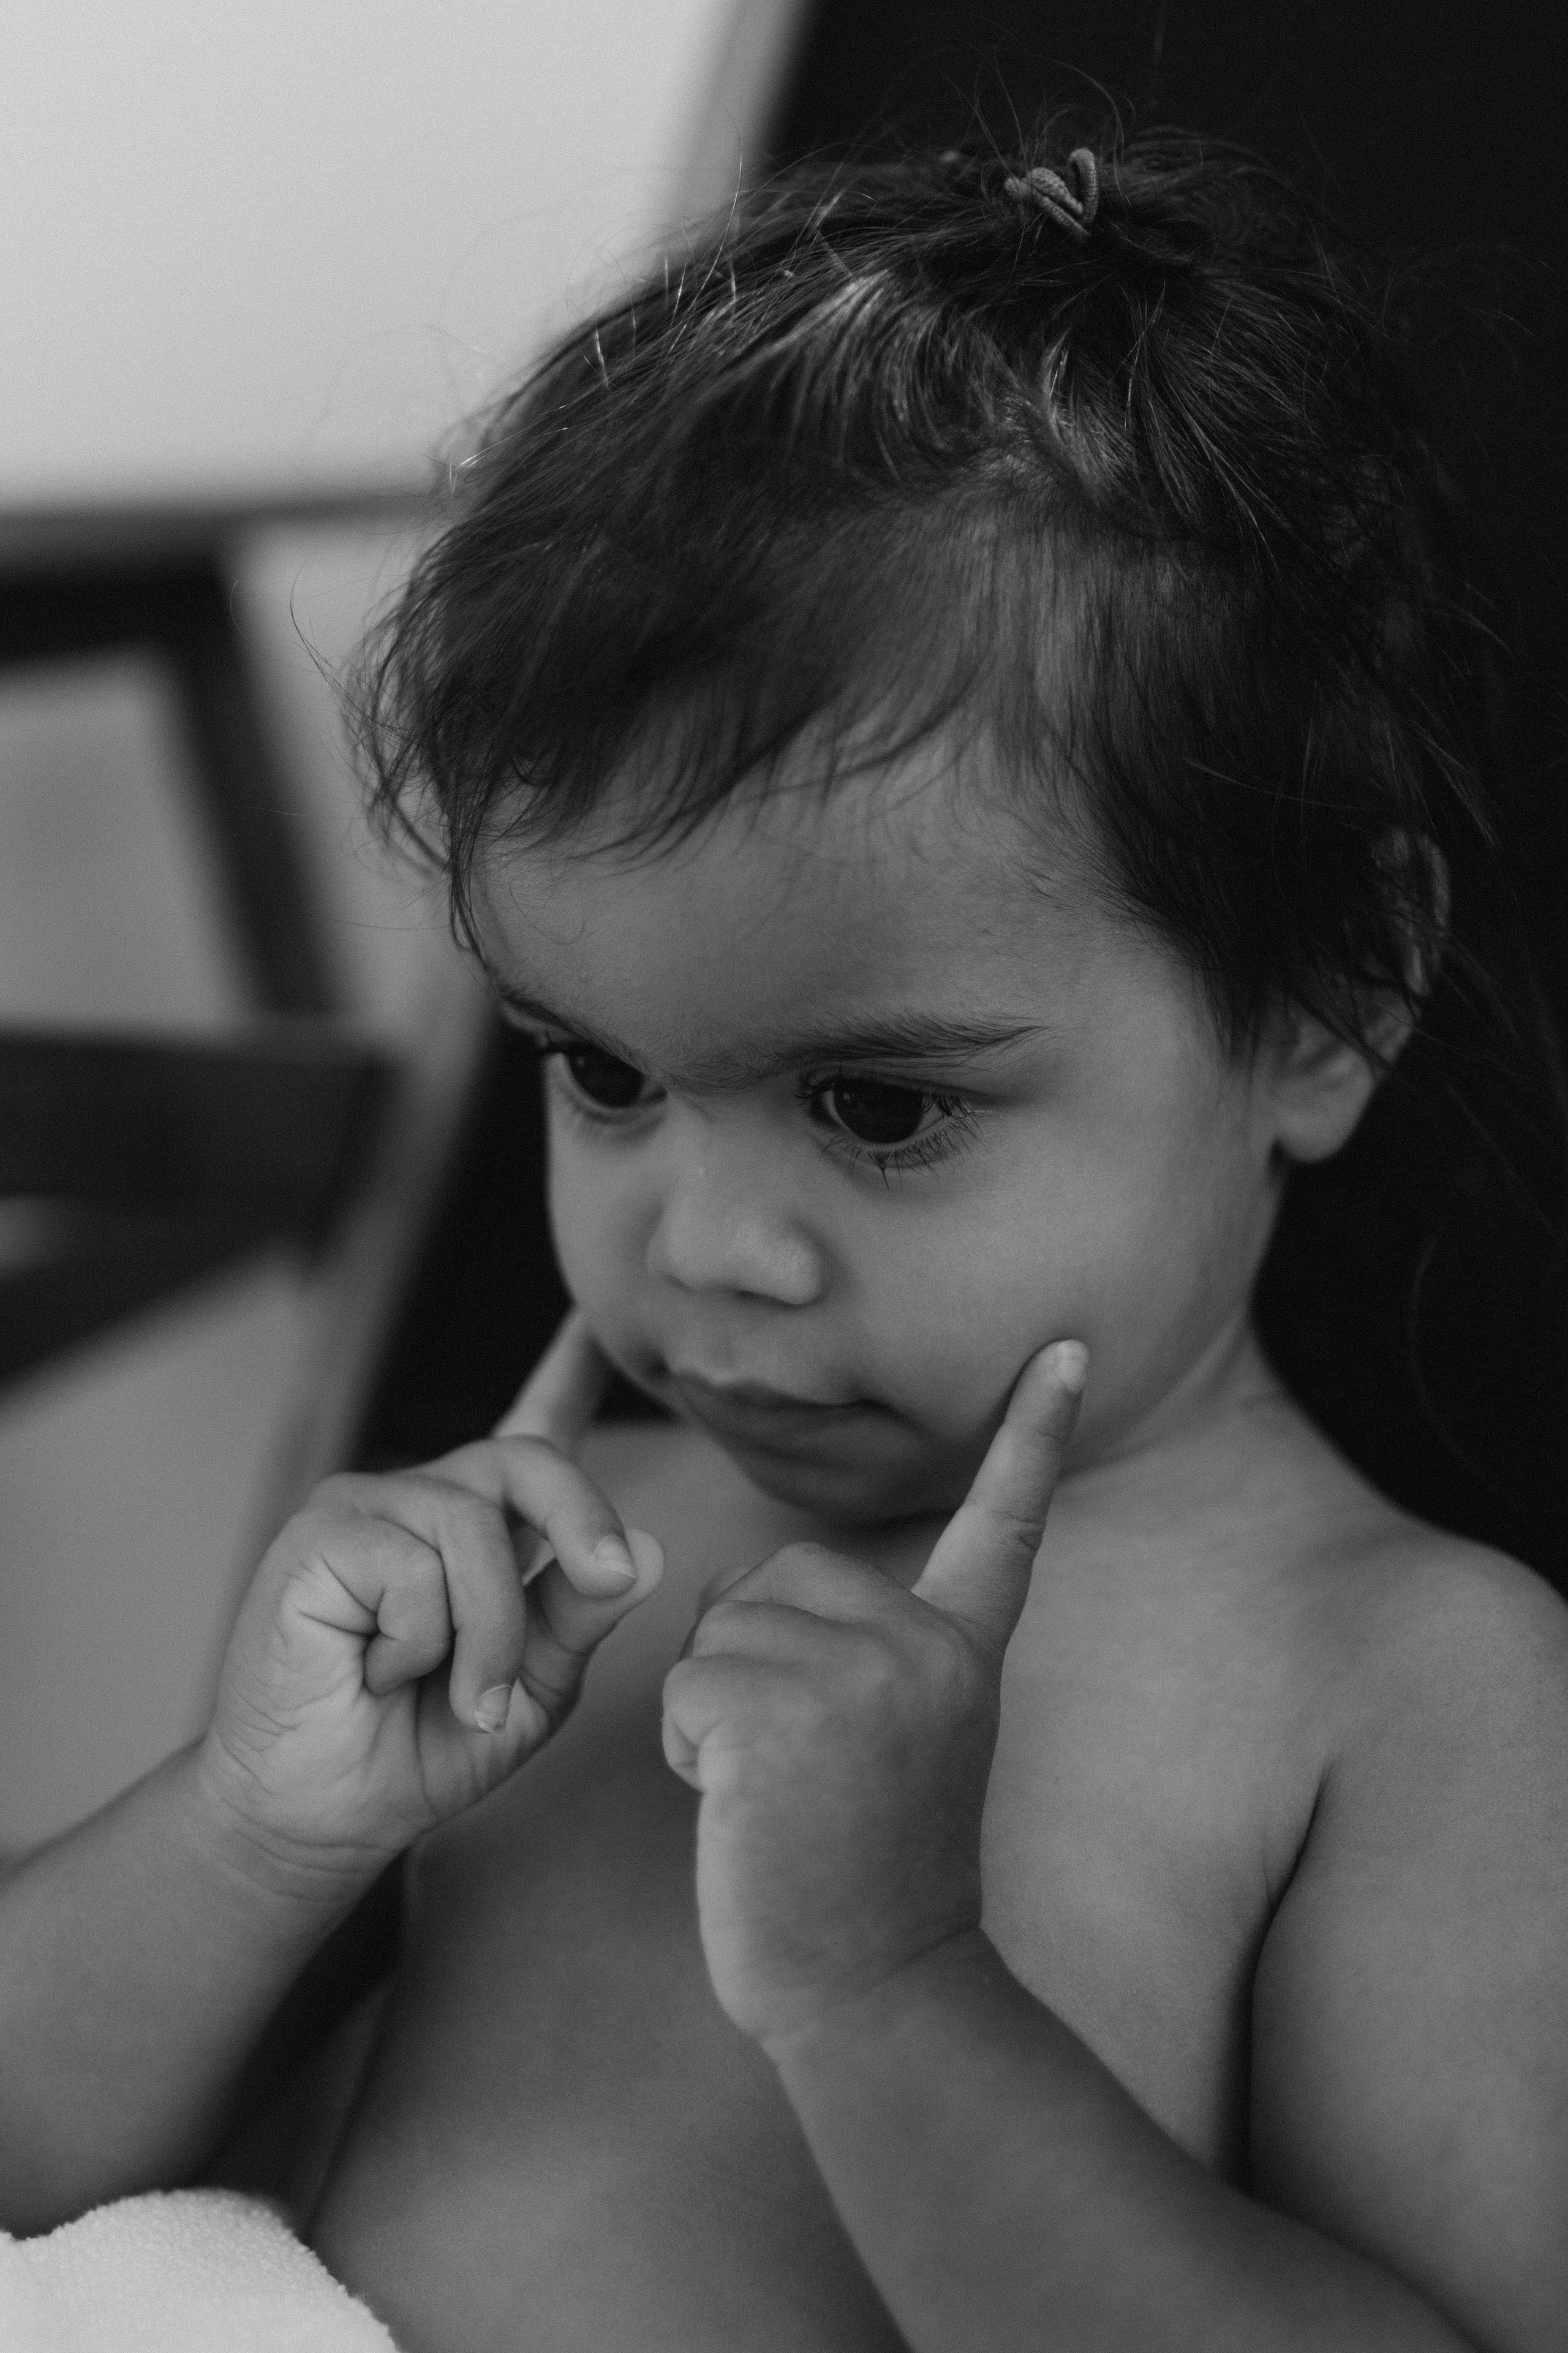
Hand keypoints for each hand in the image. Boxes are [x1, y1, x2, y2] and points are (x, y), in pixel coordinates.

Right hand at [198, 1308, 662, 1886]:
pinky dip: (417, 1640)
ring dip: (487, 1634)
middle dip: (583, 1524)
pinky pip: (413, 1565)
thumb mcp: (531, 1690)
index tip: (595, 1315)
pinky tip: (375, 1670)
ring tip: (456, 1692)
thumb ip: (581, 1619)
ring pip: (475, 1529)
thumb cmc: (424, 1748)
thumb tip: (648, 1556)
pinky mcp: (321, 1532)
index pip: (534, 1429)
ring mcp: (368, 1505)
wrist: (327, 1812)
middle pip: (529, 1461)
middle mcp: (426, 1498)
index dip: (569, 1368)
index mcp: (483, 1528)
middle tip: (605, 1581)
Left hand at [661, 1340, 1086, 2051]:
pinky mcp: (782, 1714)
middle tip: (799, 1767)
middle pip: (778, 1576)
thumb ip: (857, 1652)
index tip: (1068, 1347)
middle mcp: (927, 1648)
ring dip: (712, 1711)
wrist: (875, 1991)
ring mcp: (862, 1678)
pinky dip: (685, 1749)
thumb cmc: (861, 1870)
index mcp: (964, 1650)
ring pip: (717, 1630)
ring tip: (776, 1794)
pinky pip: (683, 1685)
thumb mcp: (893, 1738)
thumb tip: (745, 1595)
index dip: (1035, 1432)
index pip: (1005, 1521)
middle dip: (749, 1657)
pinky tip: (742, 1809)